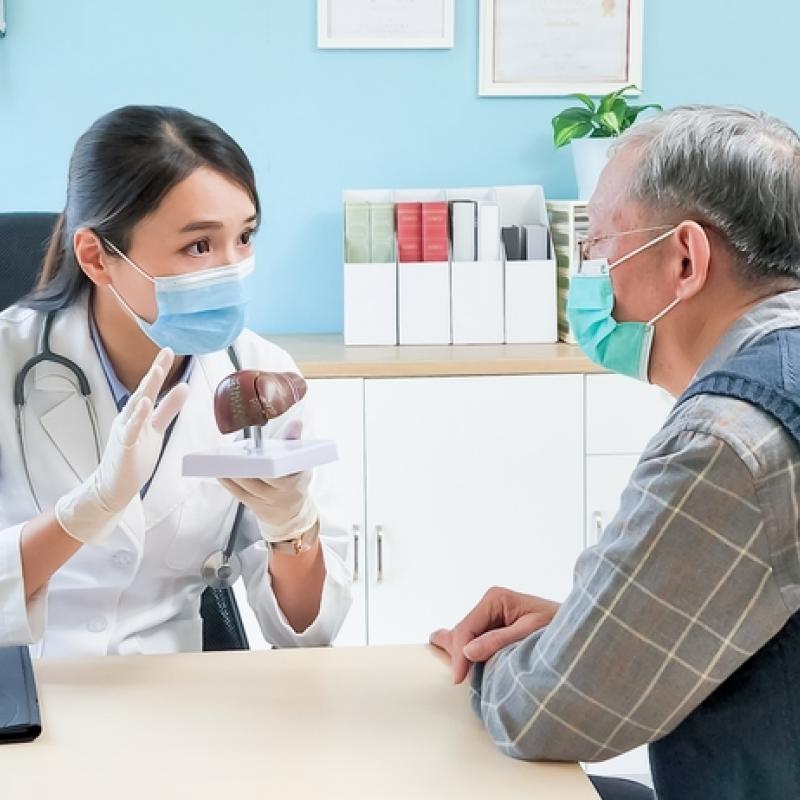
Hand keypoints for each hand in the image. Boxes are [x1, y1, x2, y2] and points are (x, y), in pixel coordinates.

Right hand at [55, 348, 188, 543]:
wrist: (113, 487)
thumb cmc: (134, 456)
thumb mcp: (156, 428)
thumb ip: (168, 408)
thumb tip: (184, 386)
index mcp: (137, 413)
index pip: (150, 388)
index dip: (159, 369)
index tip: (168, 350)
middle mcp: (129, 418)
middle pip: (143, 391)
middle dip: (154, 371)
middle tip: (165, 351)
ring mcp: (125, 431)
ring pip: (136, 406)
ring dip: (146, 388)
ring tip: (157, 370)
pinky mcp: (123, 447)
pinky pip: (130, 430)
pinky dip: (137, 416)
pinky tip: (144, 404)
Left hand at [218, 420, 317, 542]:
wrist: (291, 511)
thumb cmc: (295, 480)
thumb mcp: (301, 462)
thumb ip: (295, 441)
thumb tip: (296, 423)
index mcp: (293, 482)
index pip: (277, 474)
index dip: (265, 466)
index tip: (257, 456)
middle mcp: (278, 494)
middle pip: (256, 480)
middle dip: (243, 468)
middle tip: (232, 454)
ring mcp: (264, 501)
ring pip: (245, 486)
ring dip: (232, 473)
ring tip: (222, 459)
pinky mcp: (252, 505)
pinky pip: (237, 493)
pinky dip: (228, 482)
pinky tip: (220, 471)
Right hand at [430, 587, 559, 683]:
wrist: (579, 630)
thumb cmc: (560, 627)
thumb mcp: (529, 633)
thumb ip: (499, 641)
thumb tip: (468, 651)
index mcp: (495, 598)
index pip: (466, 627)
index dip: (459, 653)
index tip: (460, 679)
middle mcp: (490, 604)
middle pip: (463, 632)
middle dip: (460, 655)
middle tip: (461, 681)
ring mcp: (492, 615)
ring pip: (467, 637)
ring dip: (463, 655)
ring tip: (458, 673)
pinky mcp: (496, 627)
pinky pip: (476, 640)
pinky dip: (469, 652)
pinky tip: (456, 657)